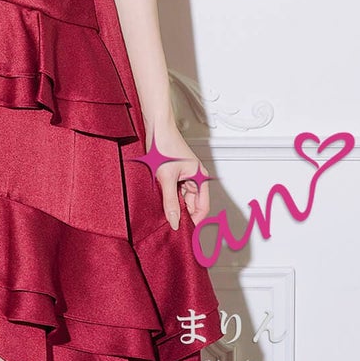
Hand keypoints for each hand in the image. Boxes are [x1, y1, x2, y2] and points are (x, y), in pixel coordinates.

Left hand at [144, 115, 211, 229]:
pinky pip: (176, 191)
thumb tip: (175, 222)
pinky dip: (169, 197)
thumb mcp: (166, 178)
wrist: (157, 127)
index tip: (185, 234)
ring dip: (174, 205)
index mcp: (200, 178)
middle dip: (183, 215)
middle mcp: (196, 177)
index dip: (195, 222)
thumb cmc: (165, 145)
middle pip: (192, 205)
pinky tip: (160, 200)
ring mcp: (186, 175)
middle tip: (171, 226)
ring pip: (182, 198)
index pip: (202, 209)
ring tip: (164, 213)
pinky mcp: (176, 173)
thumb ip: (170, 202)